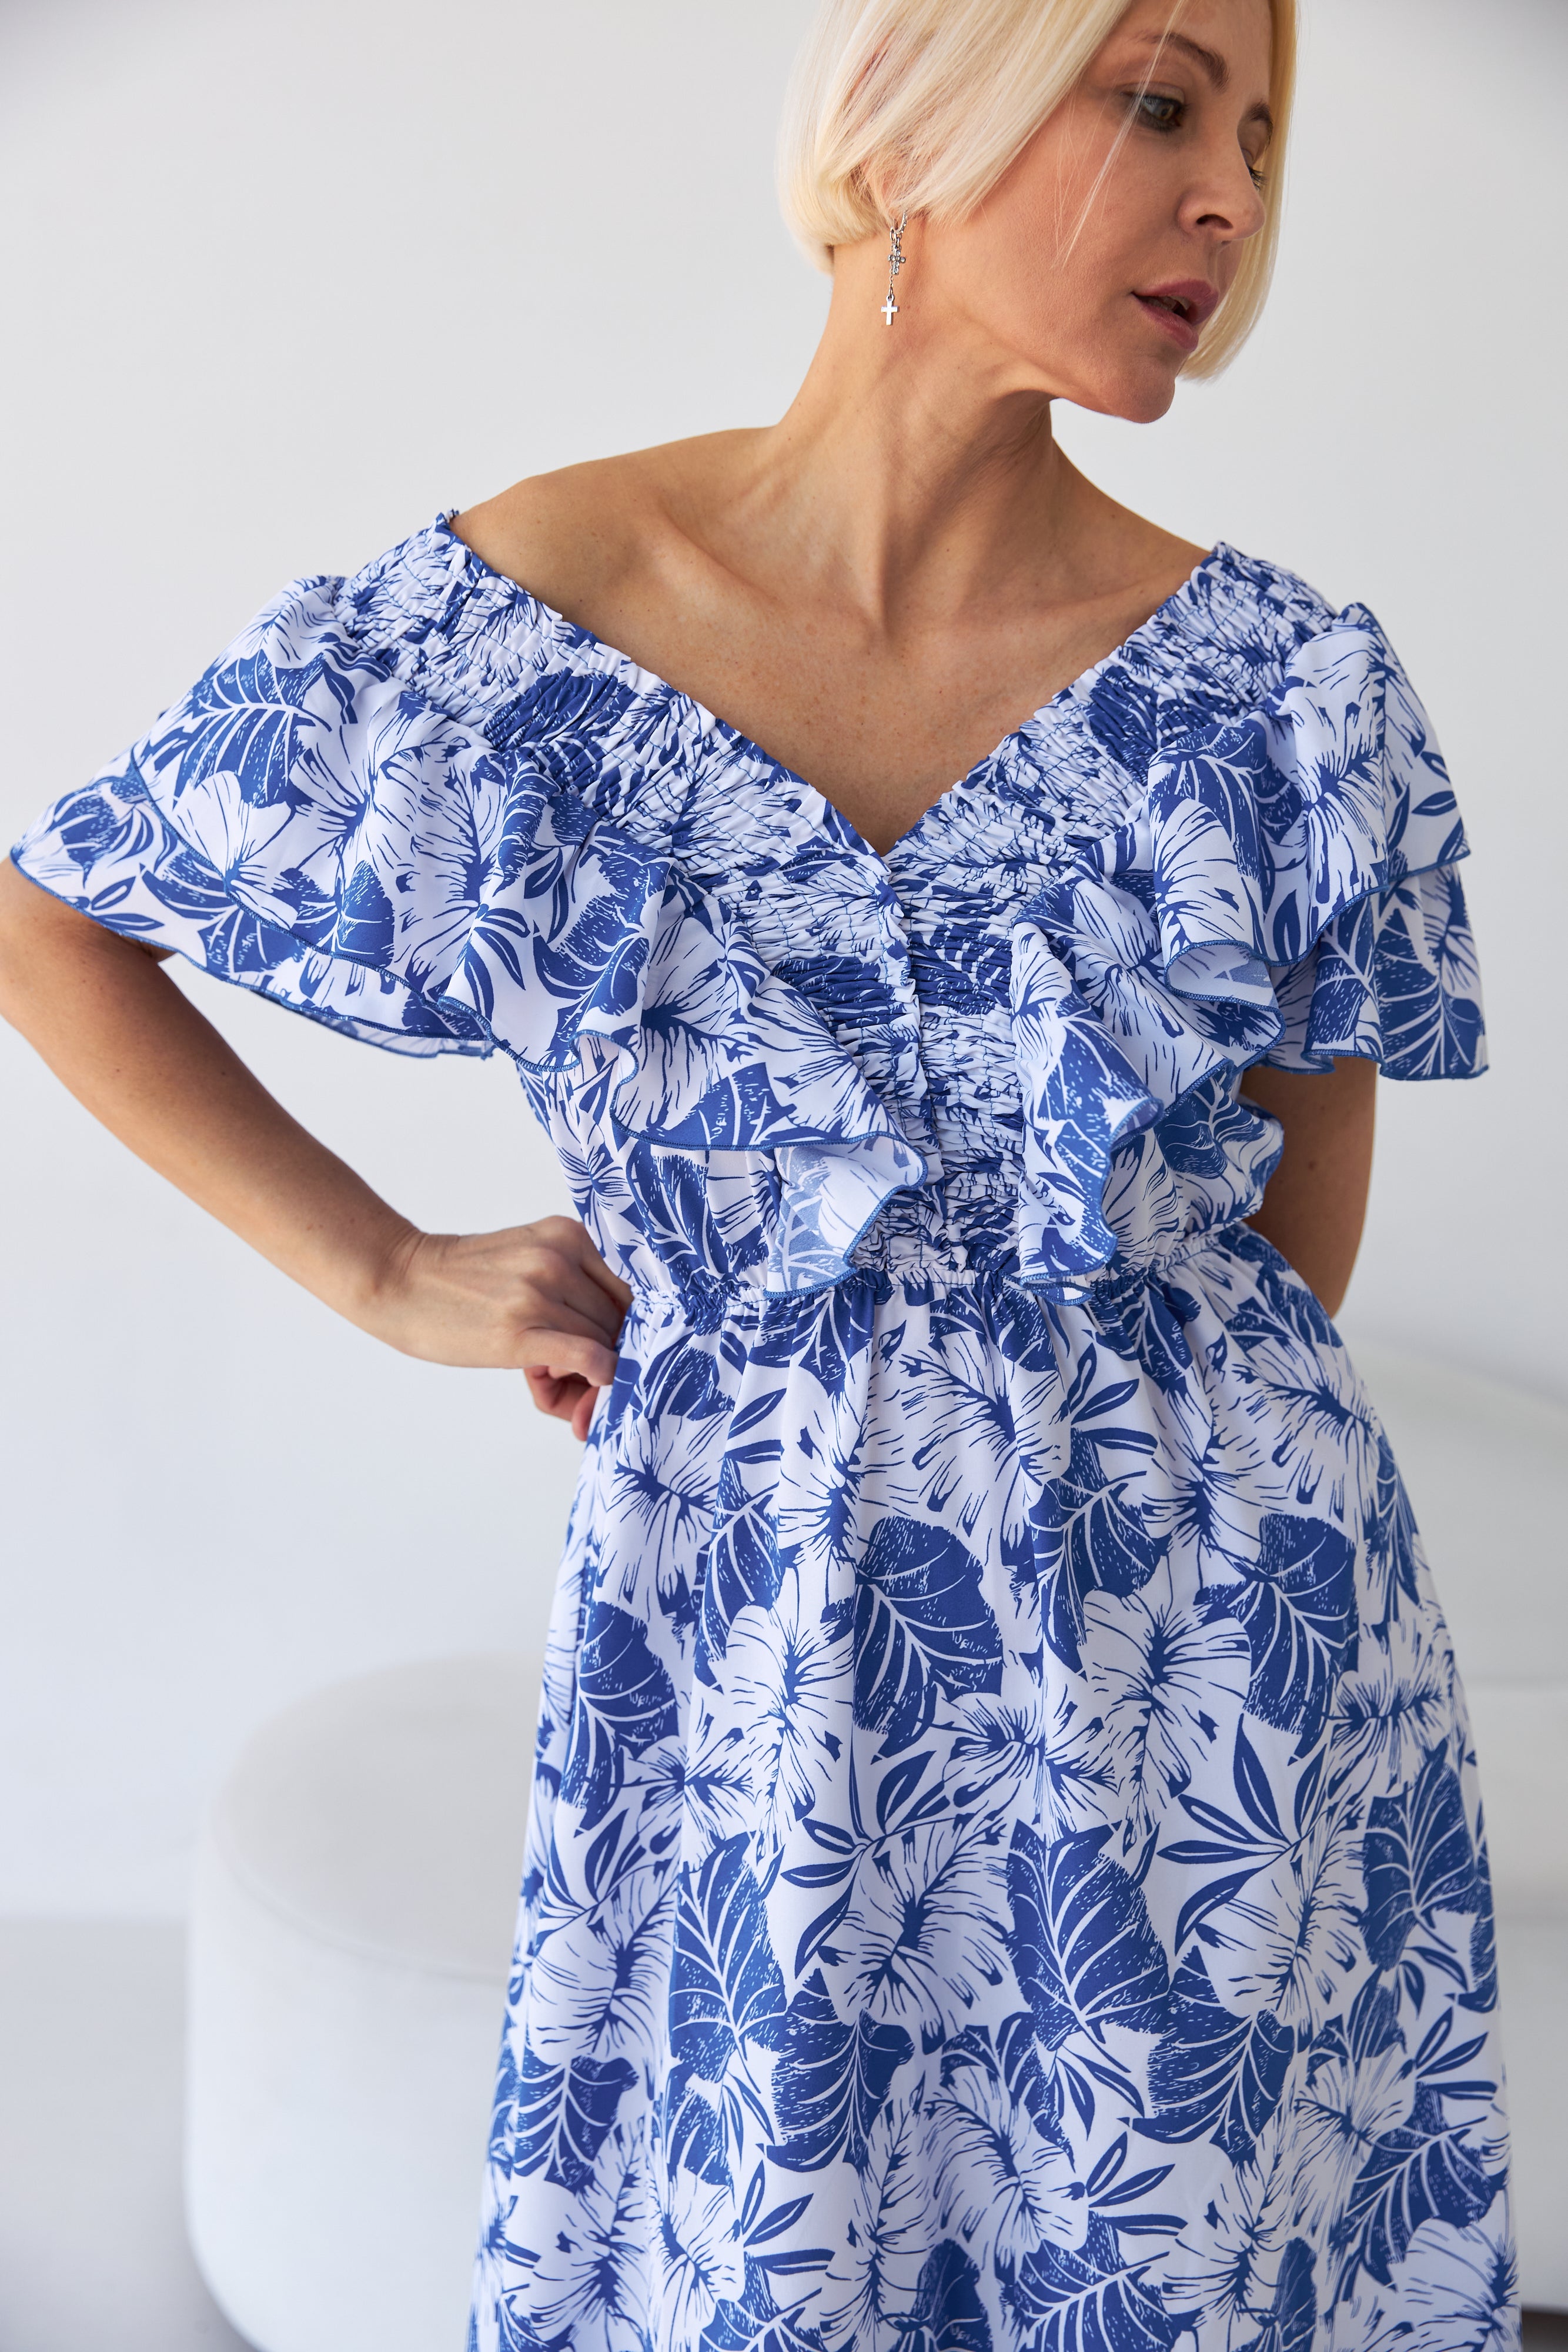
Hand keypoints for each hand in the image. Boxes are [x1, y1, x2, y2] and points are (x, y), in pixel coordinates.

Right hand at [372, 1217, 630, 1439]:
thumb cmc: (462, 1276)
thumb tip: (616, 1328)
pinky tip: (583, 1383)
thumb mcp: (528, 1255)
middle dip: (603, 1351)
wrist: (400, 1280)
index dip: (619, 1326)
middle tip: (570, 1370)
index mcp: (566, 1234)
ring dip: (589, 1370)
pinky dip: (598, 1375)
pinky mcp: (519, 1332)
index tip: (600, 1347)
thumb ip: (573, 1278)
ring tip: (548, 1375)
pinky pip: (586, 1357)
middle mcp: (558, 1258)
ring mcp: (538, 1293)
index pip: (624, 1291)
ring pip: (602, 1342)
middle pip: (615, 1319)